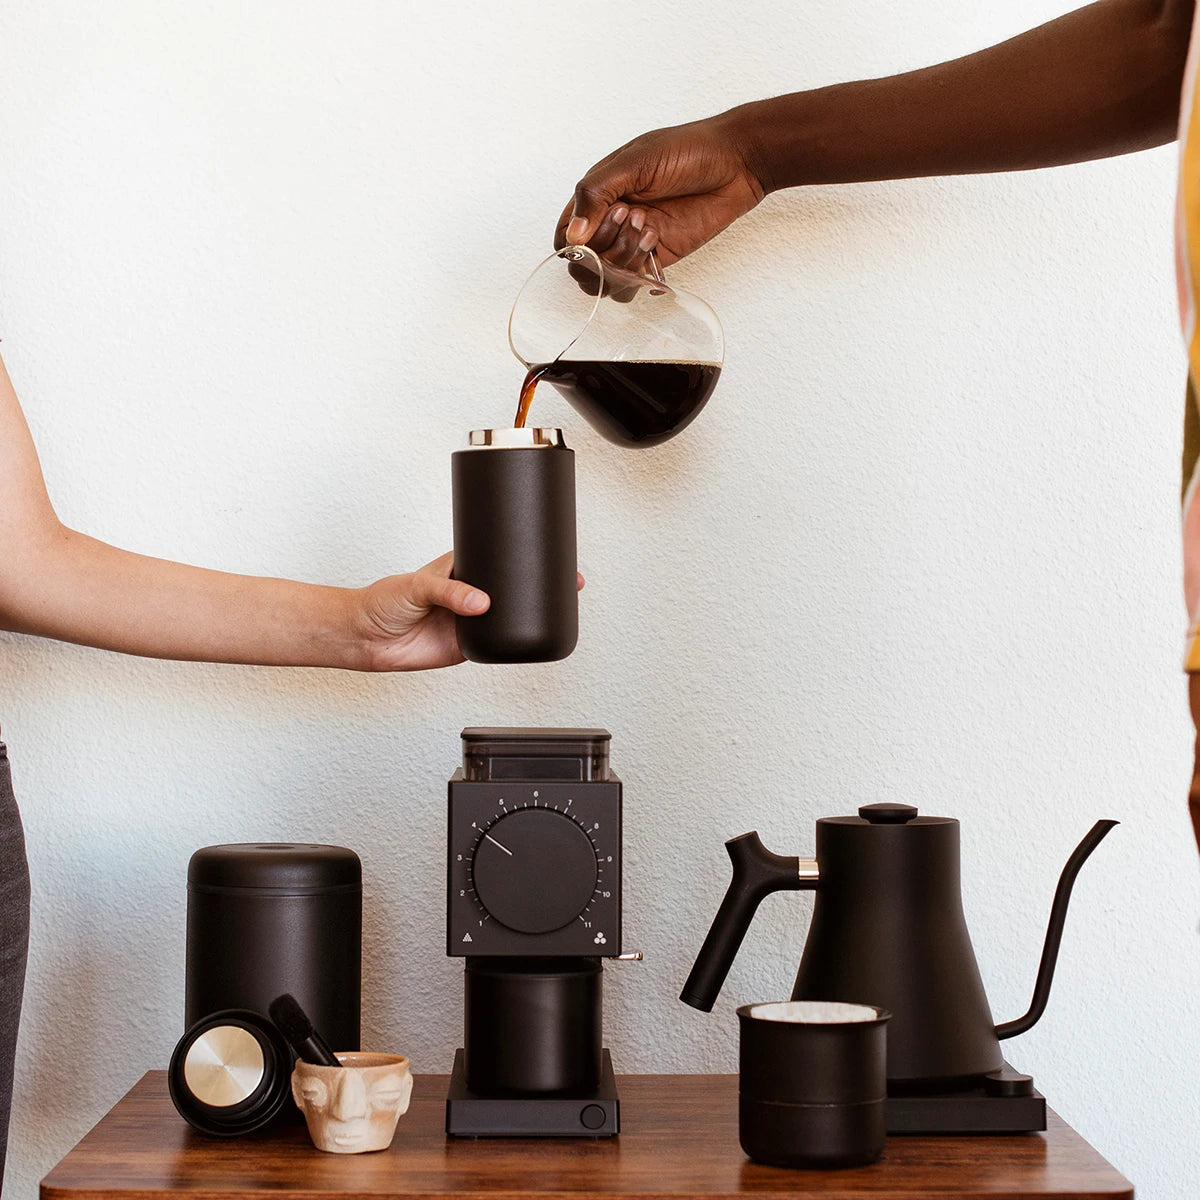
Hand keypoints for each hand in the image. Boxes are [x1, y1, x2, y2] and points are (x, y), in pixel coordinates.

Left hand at [352, 552, 585, 671]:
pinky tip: (531, 635)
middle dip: (539, 582)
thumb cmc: (383, 601)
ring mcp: (471, 619)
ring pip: (510, 615)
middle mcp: (470, 592)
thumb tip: (481, 602)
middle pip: (512, 586)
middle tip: (569, 578)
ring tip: (561, 603)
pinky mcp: (468, 645)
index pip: (497, 555)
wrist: (366, 638)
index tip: (548, 547)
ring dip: (532, 612)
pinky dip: (513, 641)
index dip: (521, 551)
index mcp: (461, 568)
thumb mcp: (417, 586)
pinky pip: (497, 643)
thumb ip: (449, 592)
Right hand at [555, 114, 765, 269]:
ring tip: (647, 227)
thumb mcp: (634, 162)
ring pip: (607, 279)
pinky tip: (655, 243)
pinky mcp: (657, 259)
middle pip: (583, 264)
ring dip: (621, 260)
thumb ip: (596, 194)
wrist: (737, 163)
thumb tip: (572, 236)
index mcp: (598, 196)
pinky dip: (637, 274)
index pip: (565, 236)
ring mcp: (633, 243)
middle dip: (601, 249)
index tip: (591, 232)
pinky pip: (633, 284)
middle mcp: (611, 223)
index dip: (572, 243)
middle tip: (630, 217)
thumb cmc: (687, 150)